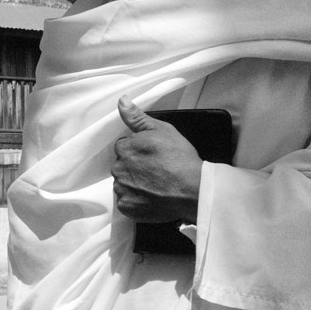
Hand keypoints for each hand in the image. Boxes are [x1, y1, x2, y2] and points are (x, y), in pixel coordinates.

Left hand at [111, 96, 202, 222]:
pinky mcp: (127, 207)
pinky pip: (127, 202)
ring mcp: (122, 189)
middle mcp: (118, 169)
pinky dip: (137, 201)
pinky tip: (152, 197)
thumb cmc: (179, 158)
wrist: (192, 189)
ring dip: (135, 184)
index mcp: (124, 148)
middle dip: (136, 167)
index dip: (139, 151)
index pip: (124, 147)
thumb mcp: (161, 130)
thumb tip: (122, 102)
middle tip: (156, 171)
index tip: (153, 156)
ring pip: (124, 184)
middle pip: (122, 166)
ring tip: (156, 185)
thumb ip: (137, 117)